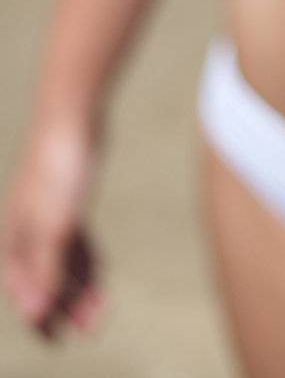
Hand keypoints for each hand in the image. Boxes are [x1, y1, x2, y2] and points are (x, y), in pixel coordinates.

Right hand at [1, 118, 104, 341]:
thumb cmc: (58, 169)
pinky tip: (99, 276)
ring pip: (61, 261)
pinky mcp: (66, 199)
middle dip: (65, 305)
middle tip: (92, 328)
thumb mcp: (57, 225)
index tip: (59, 339)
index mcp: (13, 239)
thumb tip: (37, 314)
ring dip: (79, 286)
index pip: (23, 290)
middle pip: (43, 279)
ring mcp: (45, 214)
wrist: (72, 115)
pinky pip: (73, 241)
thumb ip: (47, 270)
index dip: (40, 316)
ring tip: (100, 310)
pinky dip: (84, 260)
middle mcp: (24, 230)